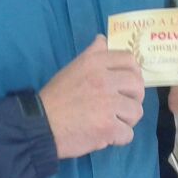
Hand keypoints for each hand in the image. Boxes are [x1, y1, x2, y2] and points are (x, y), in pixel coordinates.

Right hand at [39, 36, 145, 158]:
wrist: (40, 124)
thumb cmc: (56, 97)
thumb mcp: (72, 68)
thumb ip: (91, 54)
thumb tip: (103, 39)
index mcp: (95, 63)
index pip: (129, 60)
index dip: (133, 72)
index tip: (126, 84)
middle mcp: (104, 79)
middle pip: (138, 85)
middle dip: (133, 98)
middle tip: (120, 106)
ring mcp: (108, 103)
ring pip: (136, 111)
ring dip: (126, 120)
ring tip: (110, 122)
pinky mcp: (108, 127)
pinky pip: (128, 133)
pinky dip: (118, 138)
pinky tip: (105, 135)